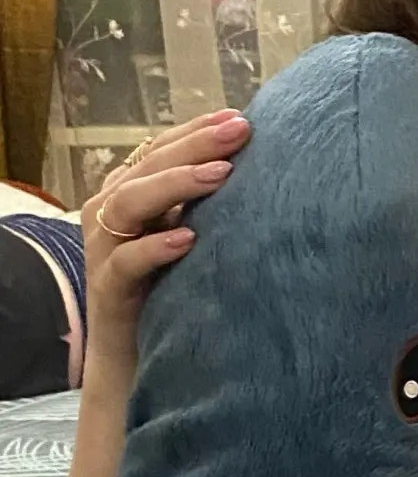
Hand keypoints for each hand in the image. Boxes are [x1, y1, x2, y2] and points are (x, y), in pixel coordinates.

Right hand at [82, 108, 249, 371]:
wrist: (134, 359)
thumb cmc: (168, 294)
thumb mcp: (187, 241)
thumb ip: (203, 207)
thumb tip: (254, 171)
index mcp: (128, 193)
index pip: (161, 148)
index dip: (197, 130)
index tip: (239, 117)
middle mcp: (109, 213)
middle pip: (148, 166)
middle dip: (196, 145)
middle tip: (238, 132)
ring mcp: (104, 249)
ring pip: (130, 203)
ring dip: (176, 186)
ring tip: (221, 175)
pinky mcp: (106, 288)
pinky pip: (126, 261)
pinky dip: (155, 248)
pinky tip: (188, 240)